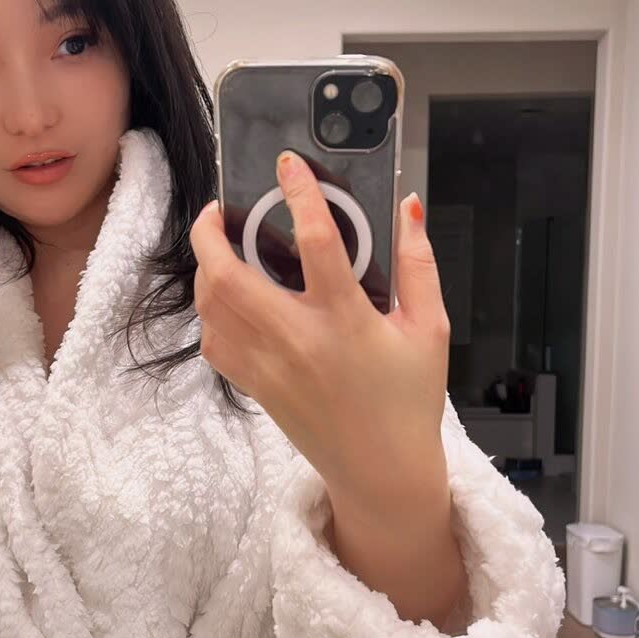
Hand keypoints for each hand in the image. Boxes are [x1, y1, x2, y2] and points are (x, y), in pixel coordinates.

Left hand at [188, 151, 451, 517]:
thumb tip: (408, 206)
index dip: (299, 195)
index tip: (288, 164)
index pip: (315, 244)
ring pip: (211, 307)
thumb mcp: (431, 329)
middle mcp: (297, 342)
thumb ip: (419, 264)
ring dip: (207, 269)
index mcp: (345, 322)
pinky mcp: (254, 387)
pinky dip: (210, 312)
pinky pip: (213, 341)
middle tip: (221, 208)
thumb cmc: (408, 402)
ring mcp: (268, 367)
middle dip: (212, 232)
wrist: (382, 473)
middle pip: (229, 276)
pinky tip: (227, 297)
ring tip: (221, 246)